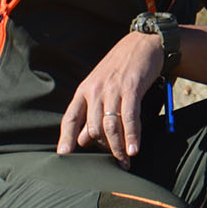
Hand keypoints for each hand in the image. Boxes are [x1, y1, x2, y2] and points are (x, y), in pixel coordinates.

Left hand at [57, 32, 167, 165]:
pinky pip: (129, 117)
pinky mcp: (131, 88)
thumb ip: (93, 111)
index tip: (63, 154)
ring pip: (111, 126)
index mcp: (84, 90)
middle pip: (93, 128)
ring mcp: (112, 89)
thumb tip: (85, 139)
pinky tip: (134, 149)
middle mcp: (95, 90)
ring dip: (118, 148)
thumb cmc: (122, 68)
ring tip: (125, 162)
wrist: (143, 44)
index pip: (71, 117)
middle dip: (104, 149)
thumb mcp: (102, 86)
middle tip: (115, 163)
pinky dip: (132, 135)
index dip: (66, 137)